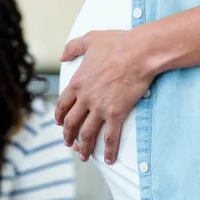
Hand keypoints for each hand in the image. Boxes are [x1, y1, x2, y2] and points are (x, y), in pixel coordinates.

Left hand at [55, 29, 155, 163]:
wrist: (139, 52)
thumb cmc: (118, 44)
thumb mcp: (90, 40)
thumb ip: (73, 47)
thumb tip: (61, 56)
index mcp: (77, 82)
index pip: (63, 104)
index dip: (60, 116)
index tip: (60, 124)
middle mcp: (85, 98)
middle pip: (71, 123)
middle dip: (68, 136)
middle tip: (68, 144)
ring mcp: (99, 108)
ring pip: (87, 134)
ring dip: (84, 147)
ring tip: (84, 157)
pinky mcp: (116, 114)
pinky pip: (110, 137)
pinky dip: (109, 151)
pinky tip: (109, 160)